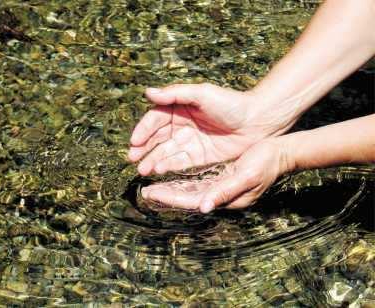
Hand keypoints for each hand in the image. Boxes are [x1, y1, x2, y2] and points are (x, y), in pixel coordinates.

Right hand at [128, 83, 289, 175]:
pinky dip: (168, 166)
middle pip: (157, 138)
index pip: (155, 119)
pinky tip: (158, 170)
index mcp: (180, 108)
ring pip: (166, 152)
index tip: (134, 141)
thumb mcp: (201, 94)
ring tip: (142, 169)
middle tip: (132, 158)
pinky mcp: (200, 156)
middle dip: (143, 148)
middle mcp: (182, 125)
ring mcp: (190, 141)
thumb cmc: (230, 103)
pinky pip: (180, 162)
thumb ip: (175, 94)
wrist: (258, 121)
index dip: (143, 130)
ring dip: (153, 160)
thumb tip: (148, 92)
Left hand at [140, 139, 291, 211]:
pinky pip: (198, 182)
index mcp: (225, 197)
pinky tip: (173, 177)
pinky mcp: (222, 178)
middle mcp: (220, 195)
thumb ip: (225, 191)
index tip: (151, 193)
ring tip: (154, 186)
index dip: (170, 198)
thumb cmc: (266, 164)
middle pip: (188, 198)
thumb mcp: (246, 176)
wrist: (281, 153)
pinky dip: (183, 181)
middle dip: (167, 195)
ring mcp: (221, 188)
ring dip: (172, 190)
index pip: (191, 200)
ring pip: (191, 191)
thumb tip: (204, 207)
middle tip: (146, 192)